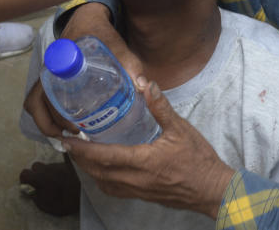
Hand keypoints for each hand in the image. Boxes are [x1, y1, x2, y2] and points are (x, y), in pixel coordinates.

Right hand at [18, 158, 81, 215]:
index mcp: (39, 178)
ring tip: (54, 182)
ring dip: (47, 172)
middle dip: (36, 173)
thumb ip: (36, 198)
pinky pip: (57, 165)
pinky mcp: (66, 163)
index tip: (27, 184)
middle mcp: (46, 168)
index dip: (24, 179)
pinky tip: (63, 178)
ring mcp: (57, 164)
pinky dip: (57, 171)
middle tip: (41, 182)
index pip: (24, 173)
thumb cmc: (64, 199)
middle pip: (35, 166)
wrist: (84, 189)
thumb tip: (32, 192)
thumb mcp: (46, 205)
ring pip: (47, 166)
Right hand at [24, 2, 141, 135]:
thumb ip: (129, 64)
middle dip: (51, 124)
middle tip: (74, 134)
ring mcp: (47, 74)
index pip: (47, 89)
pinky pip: (38, 99)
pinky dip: (46, 114)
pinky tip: (64, 125)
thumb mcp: (117, 45)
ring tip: (67, 135)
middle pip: (36, 102)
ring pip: (34, 103)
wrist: (88, 18)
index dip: (56, 113)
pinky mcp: (50, 78)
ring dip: (45, 121)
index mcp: (60, 61)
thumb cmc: (101, 34)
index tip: (74, 127)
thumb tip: (141, 87)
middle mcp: (48, 70)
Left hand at [63, 77, 235, 217]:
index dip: (82, 149)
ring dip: (89, 170)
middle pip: (97, 171)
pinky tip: (102, 170)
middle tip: (67, 143)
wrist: (212, 190)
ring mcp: (138, 191)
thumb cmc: (199, 160)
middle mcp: (135, 180)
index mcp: (142, 161)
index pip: (104, 156)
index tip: (66, 139)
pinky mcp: (142, 195)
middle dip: (80, 158)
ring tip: (81, 154)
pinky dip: (102, 179)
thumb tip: (146, 83)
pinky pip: (114, 190)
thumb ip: (161, 107)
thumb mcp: (181, 129)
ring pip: (104, 183)